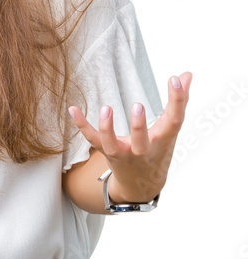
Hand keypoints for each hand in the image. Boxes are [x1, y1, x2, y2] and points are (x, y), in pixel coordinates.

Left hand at [67, 72, 192, 203]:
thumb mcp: (170, 130)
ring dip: (107, 128)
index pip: (174, 121)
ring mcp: (123, 154)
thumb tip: (187, 74)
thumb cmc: (157, 150)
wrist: (141, 184)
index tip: (175, 80)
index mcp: (163, 141)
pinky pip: (92, 140)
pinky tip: (72, 109)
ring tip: (106, 108)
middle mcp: (143, 150)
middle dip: (138, 126)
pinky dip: (82, 125)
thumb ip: (179, 101)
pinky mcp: (106, 152)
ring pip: (112, 145)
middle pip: (140, 142)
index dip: (177, 101)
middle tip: (137, 105)